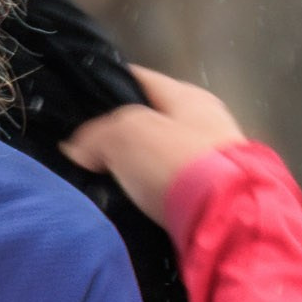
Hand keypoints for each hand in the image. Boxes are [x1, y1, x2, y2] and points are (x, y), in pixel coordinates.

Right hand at [59, 65, 245, 230]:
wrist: (226, 221)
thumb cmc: (177, 163)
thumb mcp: (124, 135)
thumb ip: (95, 135)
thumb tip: (78, 150)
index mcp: (188, 96)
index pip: (137, 79)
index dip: (103, 88)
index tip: (76, 105)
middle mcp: (203, 124)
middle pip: (146, 123)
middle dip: (115, 138)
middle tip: (81, 153)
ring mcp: (210, 164)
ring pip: (153, 161)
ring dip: (129, 173)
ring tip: (96, 185)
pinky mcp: (211, 200)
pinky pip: (165, 193)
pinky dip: (145, 198)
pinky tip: (124, 208)